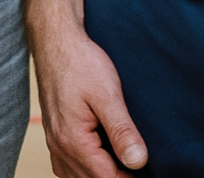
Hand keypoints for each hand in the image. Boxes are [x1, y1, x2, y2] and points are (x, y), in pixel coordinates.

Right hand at [31, 23, 146, 177]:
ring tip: (123, 162)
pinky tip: (101, 156)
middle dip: (117, 177)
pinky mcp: (54, 134)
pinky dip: (85, 168)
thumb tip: (138, 162)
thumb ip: (121, 130)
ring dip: (100, 174)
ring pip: (78, 177)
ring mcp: (54, 142)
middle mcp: (60, 147)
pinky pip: (67, 166)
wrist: (55, 40)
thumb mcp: (107, 93)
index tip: (149, 172)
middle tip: (141, 165)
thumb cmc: (81, 62)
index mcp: (73, 141)